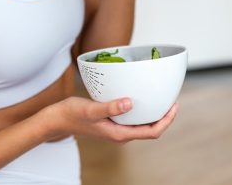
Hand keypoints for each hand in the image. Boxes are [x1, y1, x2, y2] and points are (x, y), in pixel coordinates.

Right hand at [42, 96, 178, 143]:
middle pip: (150, 129)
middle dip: (163, 116)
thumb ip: (110, 107)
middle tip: (171, 98)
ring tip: (159, 96)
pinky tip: (139, 96)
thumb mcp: (91, 109)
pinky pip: (132, 118)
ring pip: (141, 124)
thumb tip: (130, 103)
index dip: (166, 121)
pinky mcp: (111, 121)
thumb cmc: (72, 114)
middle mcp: (120, 133)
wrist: (57, 119)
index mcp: (119, 134)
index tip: (174, 106)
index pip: (151, 132)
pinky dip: (140, 109)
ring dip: (153, 113)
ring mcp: (116, 128)